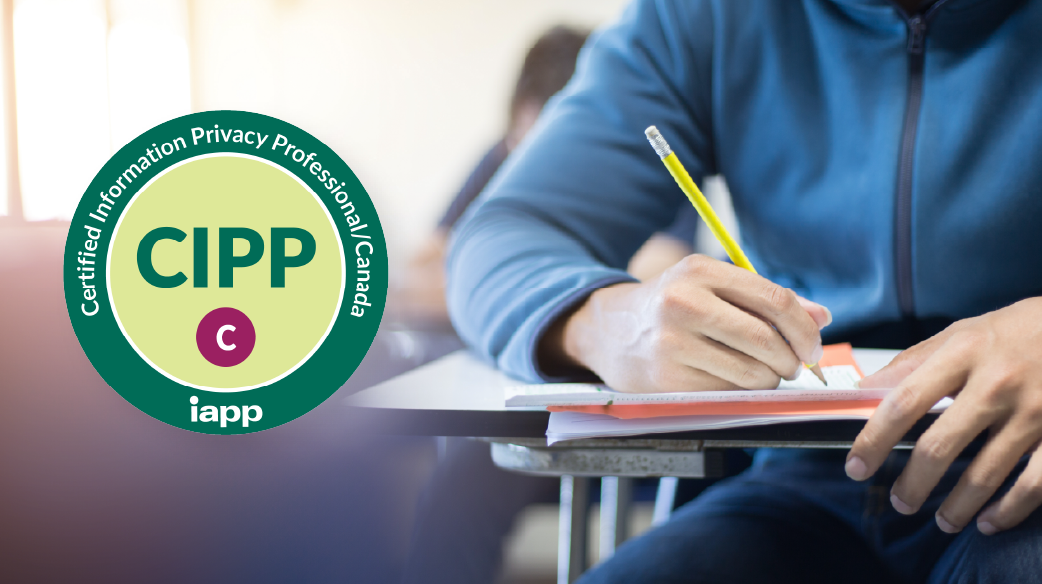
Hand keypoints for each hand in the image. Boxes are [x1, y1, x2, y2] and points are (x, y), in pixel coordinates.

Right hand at [540, 254, 830, 392]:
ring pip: (751, 372)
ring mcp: (673, 342)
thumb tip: (821, 317)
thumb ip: (766, 300)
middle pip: (766, 339)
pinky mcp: (668, 378)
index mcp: (700, 270)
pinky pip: (728, 392)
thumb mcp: (711, 287)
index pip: (774, 300)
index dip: (804, 329)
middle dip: (791, 360)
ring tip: (759, 372)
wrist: (610, 330)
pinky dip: (740, 391)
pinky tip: (728, 379)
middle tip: (791, 365)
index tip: (812, 347)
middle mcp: (684, 302)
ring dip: (768, 379)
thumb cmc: (671, 306)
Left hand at [847, 297, 1041, 534]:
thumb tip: (865, 388)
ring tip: (942, 521)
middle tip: (899, 503)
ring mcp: (1033, 411)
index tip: (856, 467)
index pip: (904, 402)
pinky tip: (989, 521)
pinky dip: (1008, 511)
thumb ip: (914, 362)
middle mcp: (996, 383)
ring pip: (984, 475)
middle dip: (913, 484)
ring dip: (957, 507)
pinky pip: (1032, 485)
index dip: (874, 439)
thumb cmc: (1017, 331)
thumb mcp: (963, 333)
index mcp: (962, 353)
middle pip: (939, 446)